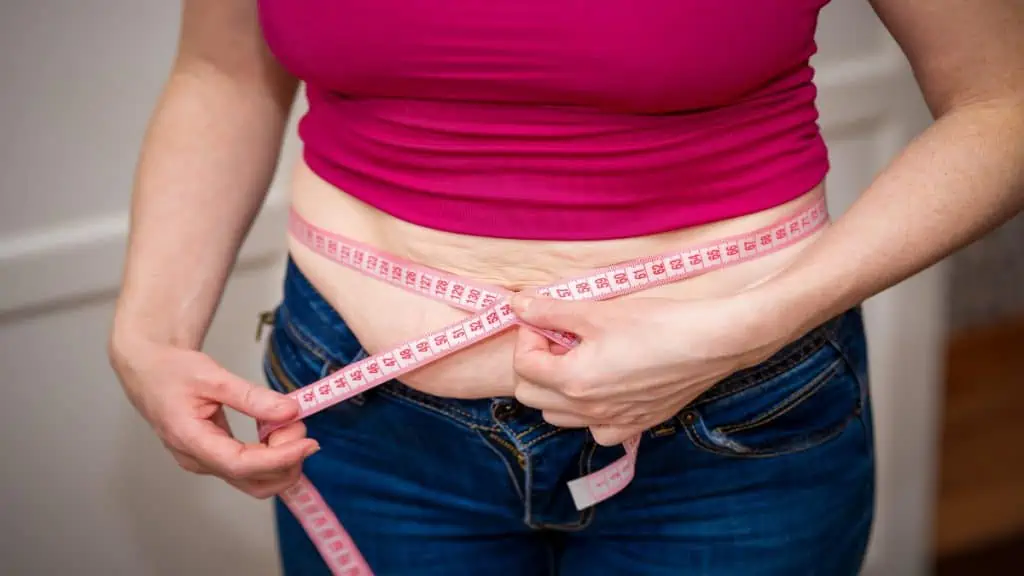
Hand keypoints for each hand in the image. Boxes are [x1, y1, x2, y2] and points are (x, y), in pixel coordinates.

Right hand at [109, 337, 318, 498]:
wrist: (148, 370)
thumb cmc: (172, 371)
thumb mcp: (212, 376)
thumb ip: (252, 396)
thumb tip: (290, 411)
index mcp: (190, 440)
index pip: (241, 464)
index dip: (279, 458)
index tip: (308, 444)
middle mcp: (197, 459)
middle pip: (251, 481)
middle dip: (285, 462)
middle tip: (300, 426)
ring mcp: (205, 462)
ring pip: (252, 480)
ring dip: (281, 462)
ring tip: (290, 426)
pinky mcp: (214, 457)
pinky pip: (248, 468)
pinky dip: (271, 456)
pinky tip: (280, 432)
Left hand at [510, 293, 784, 445]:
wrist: (711, 343)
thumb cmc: (656, 323)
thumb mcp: (597, 311)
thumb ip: (551, 310)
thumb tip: (517, 304)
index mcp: (572, 382)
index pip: (523, 367)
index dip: (529, 337)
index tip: (547, 319)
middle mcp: (588, 411)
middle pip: (532, 397)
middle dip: (537, 365)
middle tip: (562, 339)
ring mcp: (613, 422)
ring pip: (561, 417)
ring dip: (558, 390)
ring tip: (582, 359)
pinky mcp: (637, 424)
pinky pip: (598, 430)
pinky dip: (591, 413)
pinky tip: (607, 387)